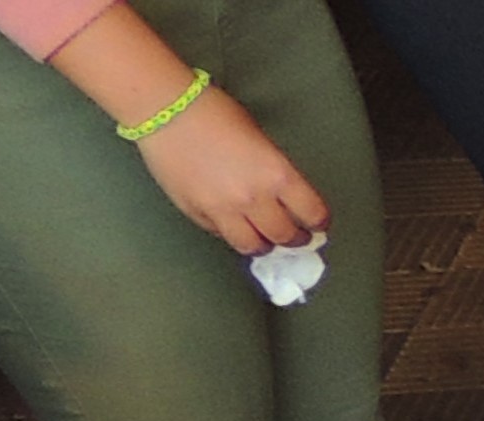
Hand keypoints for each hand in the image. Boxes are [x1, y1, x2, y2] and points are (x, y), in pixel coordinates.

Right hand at [137, 89, 326, 256]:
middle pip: (285, 236)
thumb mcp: (260, 139)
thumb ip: (275, 171)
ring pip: (253, 246)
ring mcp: (223, 210)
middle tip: (296, 236)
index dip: (318, 221)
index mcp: (277, 175)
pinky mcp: (196, 213)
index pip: (312, 214)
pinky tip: (235, 223)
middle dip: (295, 239)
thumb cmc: (214, 112)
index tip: (317, 223)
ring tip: (266, 238)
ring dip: (264, 244)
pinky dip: (232, 233)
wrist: (165, 109)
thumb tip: (284, 195)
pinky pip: (222, 235)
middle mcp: (253, 198)